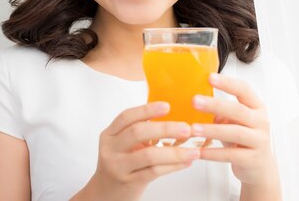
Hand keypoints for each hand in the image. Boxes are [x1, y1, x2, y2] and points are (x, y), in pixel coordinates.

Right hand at [79, 102, 199, 200]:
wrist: (105, 193)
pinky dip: (173, 166)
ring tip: (192, 151)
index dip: (147, 110)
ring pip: (149, 155)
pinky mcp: (129, 182)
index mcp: (109, 135)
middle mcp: (111, 149)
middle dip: (165, 128)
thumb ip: (138, 132)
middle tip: (186, 128)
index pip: (127, 117)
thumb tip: (171, 118)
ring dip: (174, 152)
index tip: (166, 106)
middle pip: (138, 132)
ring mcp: (119, 166)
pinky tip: (185, 162)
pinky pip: (154, 172)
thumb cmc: (119, 165)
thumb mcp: (121, 145)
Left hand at [191, 73, 279, 188]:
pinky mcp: (253, 159)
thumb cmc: (242, 139)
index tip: (209, 77)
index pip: (244, 89)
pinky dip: (214, 153)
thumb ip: (220, 111)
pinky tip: (200, 152)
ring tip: (193, 129)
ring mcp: (259, 140)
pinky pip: (231, 155)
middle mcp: (261, 121)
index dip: (227, 83)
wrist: (259, 167)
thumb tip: (197, 101)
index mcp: (256, 107)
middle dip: (215, 105)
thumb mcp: (233, 121)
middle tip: (194, 101)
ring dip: (212, 130)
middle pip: (238, 110)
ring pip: (235, 133)